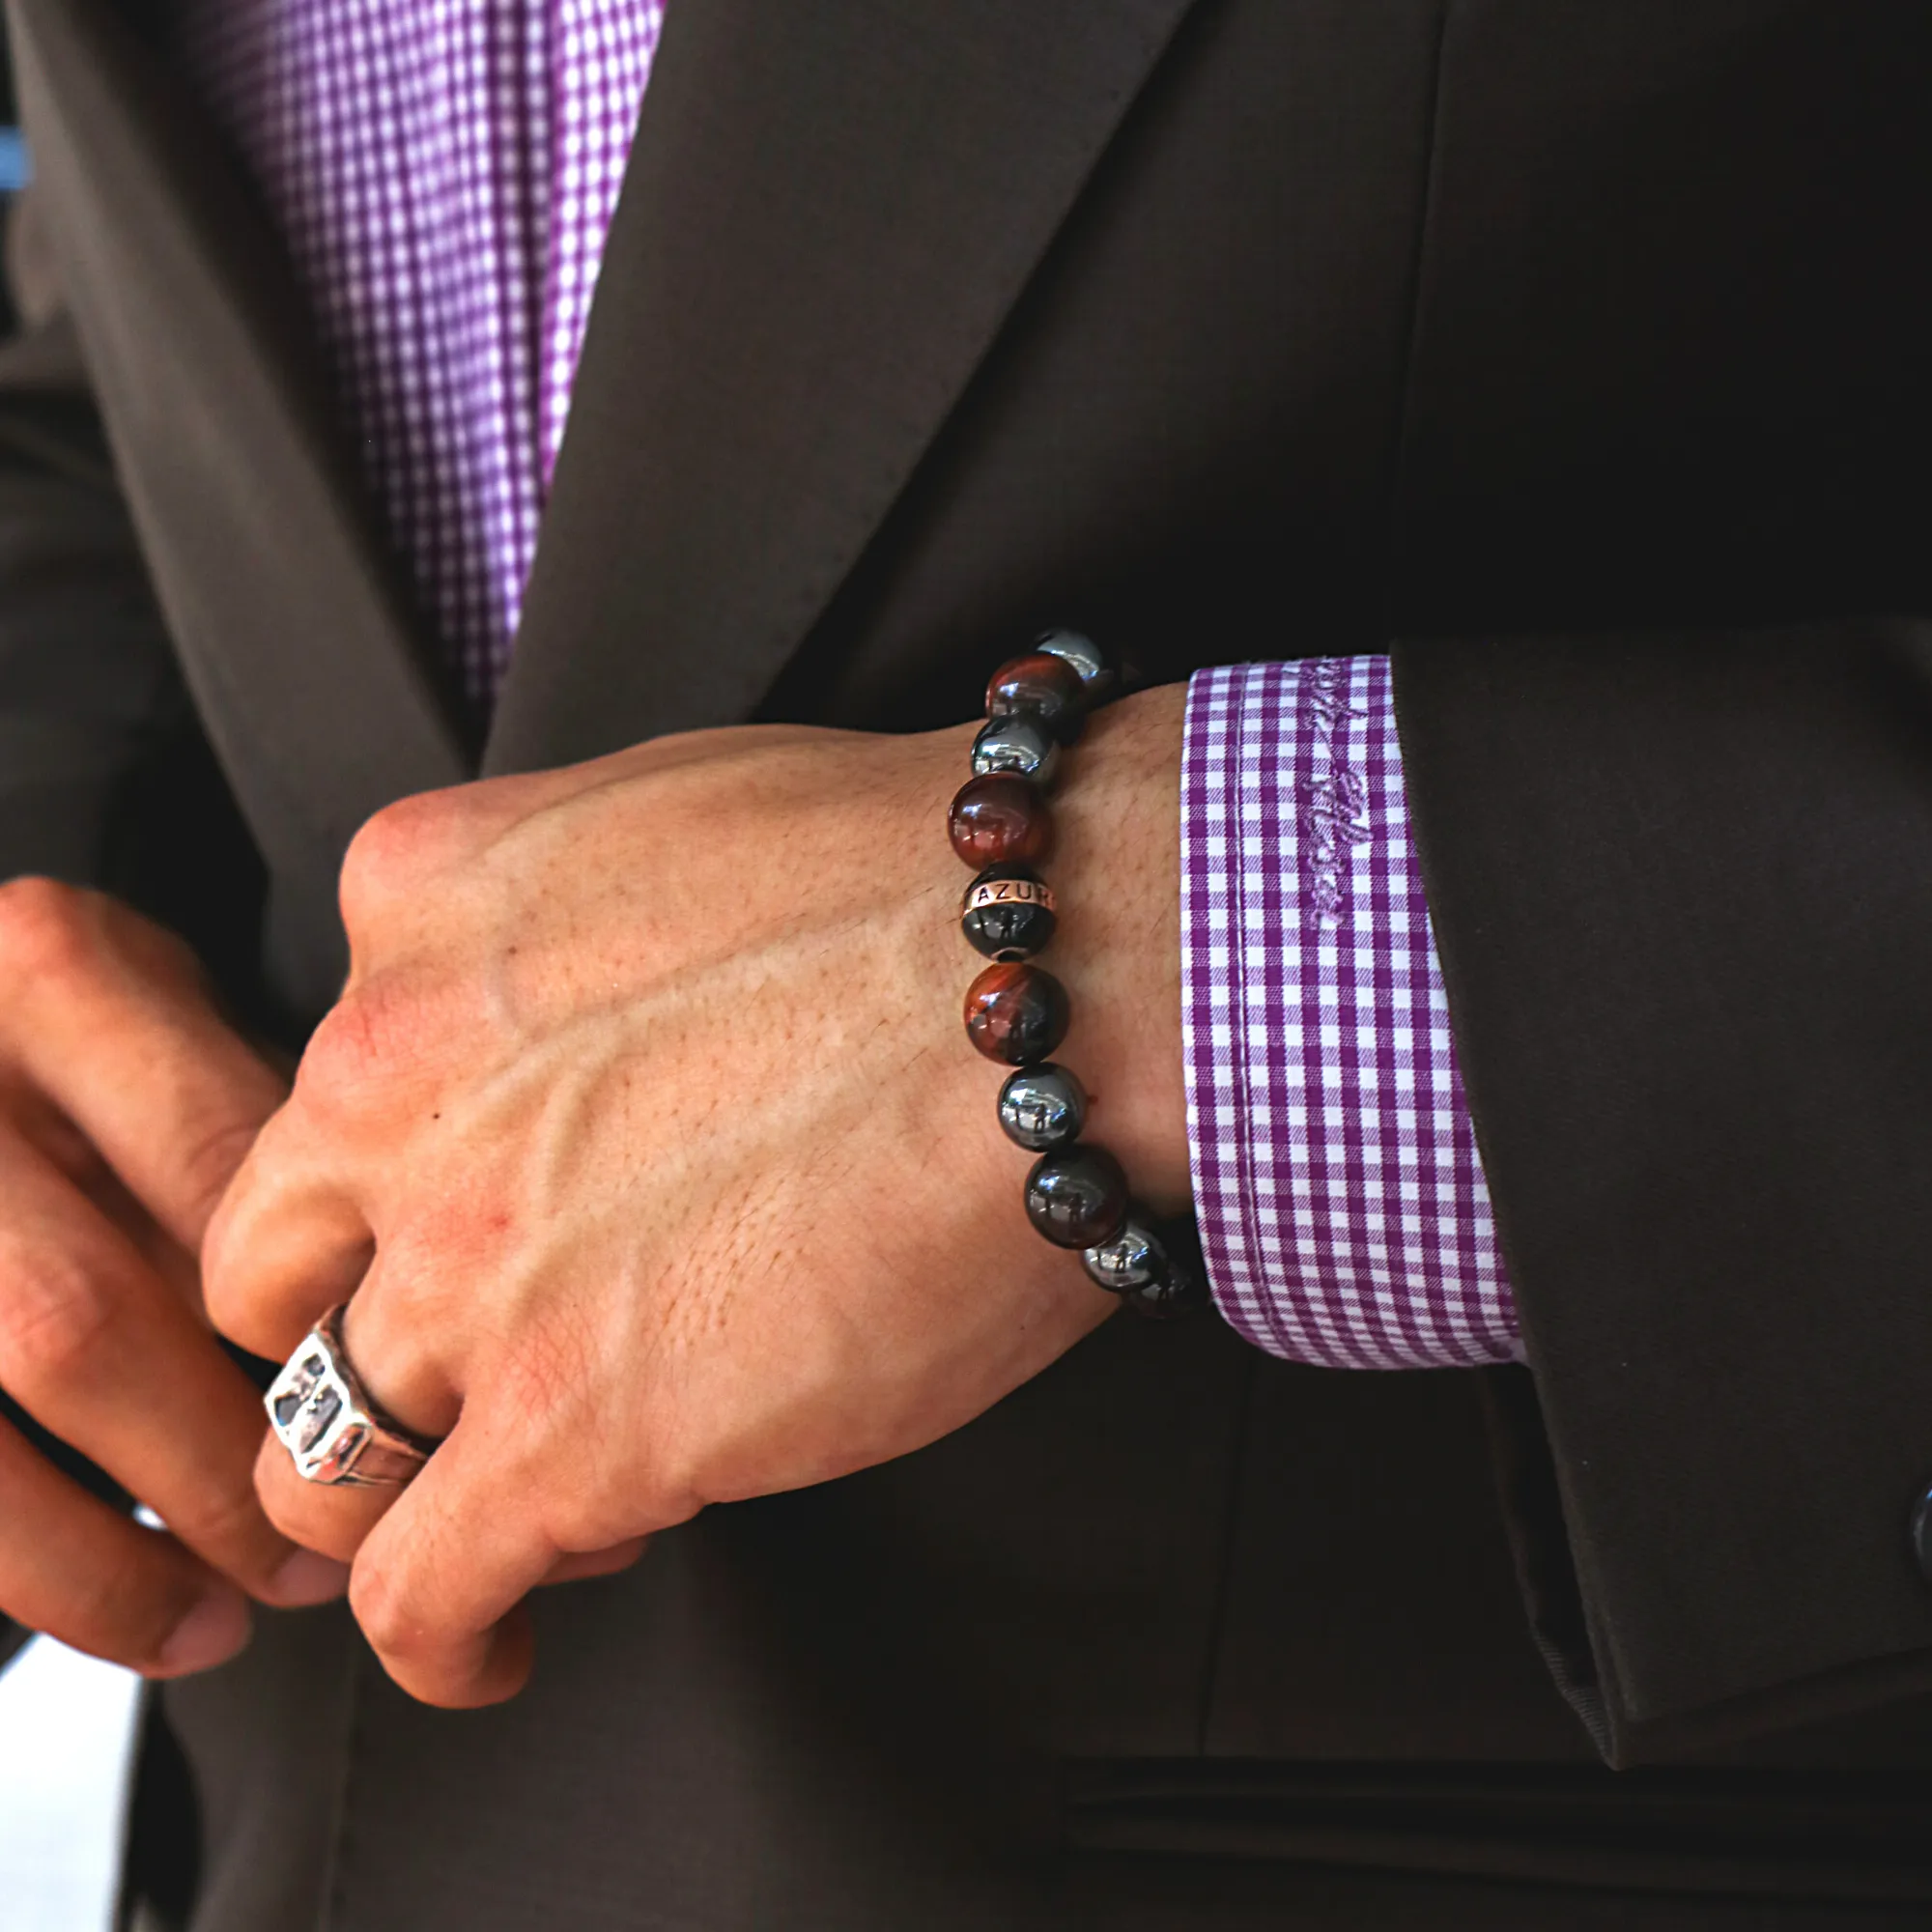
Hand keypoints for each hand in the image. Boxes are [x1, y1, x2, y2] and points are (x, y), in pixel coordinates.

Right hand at [0, 883, 346, 1676]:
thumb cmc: (55, 1056)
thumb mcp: (150, 1018)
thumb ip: (246, 1121)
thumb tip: (416, 1296)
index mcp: (52, 969)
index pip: (224, 1162)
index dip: (321, 1313)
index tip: (418, 1402)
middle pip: (90, 1313)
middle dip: (234, 1456)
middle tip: (350, 1527)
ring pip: (5, 1418)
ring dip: (140, 1550)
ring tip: (251, 1601)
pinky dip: (56, 1579)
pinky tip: (147, 1616)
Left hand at [204, 685, 1188, 1707]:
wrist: (1064, 978)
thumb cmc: (931, 888)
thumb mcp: (671, 815)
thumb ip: (559, 917)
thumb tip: (595, 1024)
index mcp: (419, 908)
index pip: (328, 1089)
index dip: (399, 1184)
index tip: (479, 1228)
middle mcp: (396, 1083)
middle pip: (276, 1274)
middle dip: (353, 1333)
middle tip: (458, 1373)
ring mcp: (466, 1263)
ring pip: (322, 1445)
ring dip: (397, 1490)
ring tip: (496, 1510)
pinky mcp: (565, 1428)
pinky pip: (414, 1589)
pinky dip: (438, 1635)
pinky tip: (490, 1646)